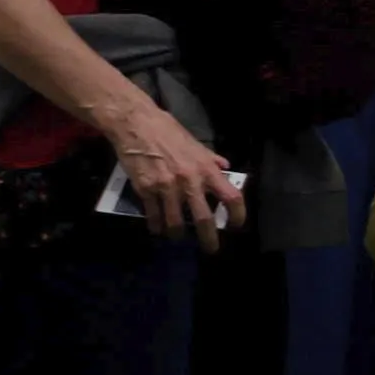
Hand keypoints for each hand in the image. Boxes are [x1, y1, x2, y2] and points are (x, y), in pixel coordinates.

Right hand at [106, 90, 243, 244]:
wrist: (137, 125)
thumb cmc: (169, 132)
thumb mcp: (196, 144)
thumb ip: (211, 160)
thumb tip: (226, 168)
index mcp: (206, 169)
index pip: (231, 197)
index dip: (237, 215)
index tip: (235, 225)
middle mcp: (189, 181)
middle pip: (204, 218)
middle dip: (209, 238)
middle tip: (211, 249)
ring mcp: (166, 187)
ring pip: (175, 222)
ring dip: (178, 234)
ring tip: (178, 237)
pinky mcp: (145, 190)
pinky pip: (153, 215)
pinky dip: (156, 225)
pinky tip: (157, 228)